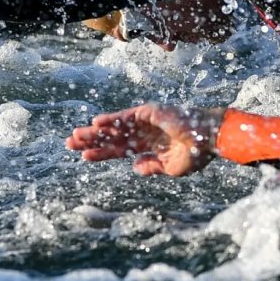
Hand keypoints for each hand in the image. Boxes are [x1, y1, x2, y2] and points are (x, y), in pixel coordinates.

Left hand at [66, 104, 223, 176]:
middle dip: (92, 140)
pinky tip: (96, 123)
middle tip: (69, 143)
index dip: (102, 153)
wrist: (209, 138)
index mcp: (148, 147)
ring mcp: (146, 122)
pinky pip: (126, 116)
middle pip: (112, 138)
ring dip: (95, 131)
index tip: (84, 157)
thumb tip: (135, 168)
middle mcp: (143, 133)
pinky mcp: (150, 113)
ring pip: (114, 127)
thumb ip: (153, 166)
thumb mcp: (172, 167)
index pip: (119, 150)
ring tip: (76, 136)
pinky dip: (111, 119)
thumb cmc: (196, 154)